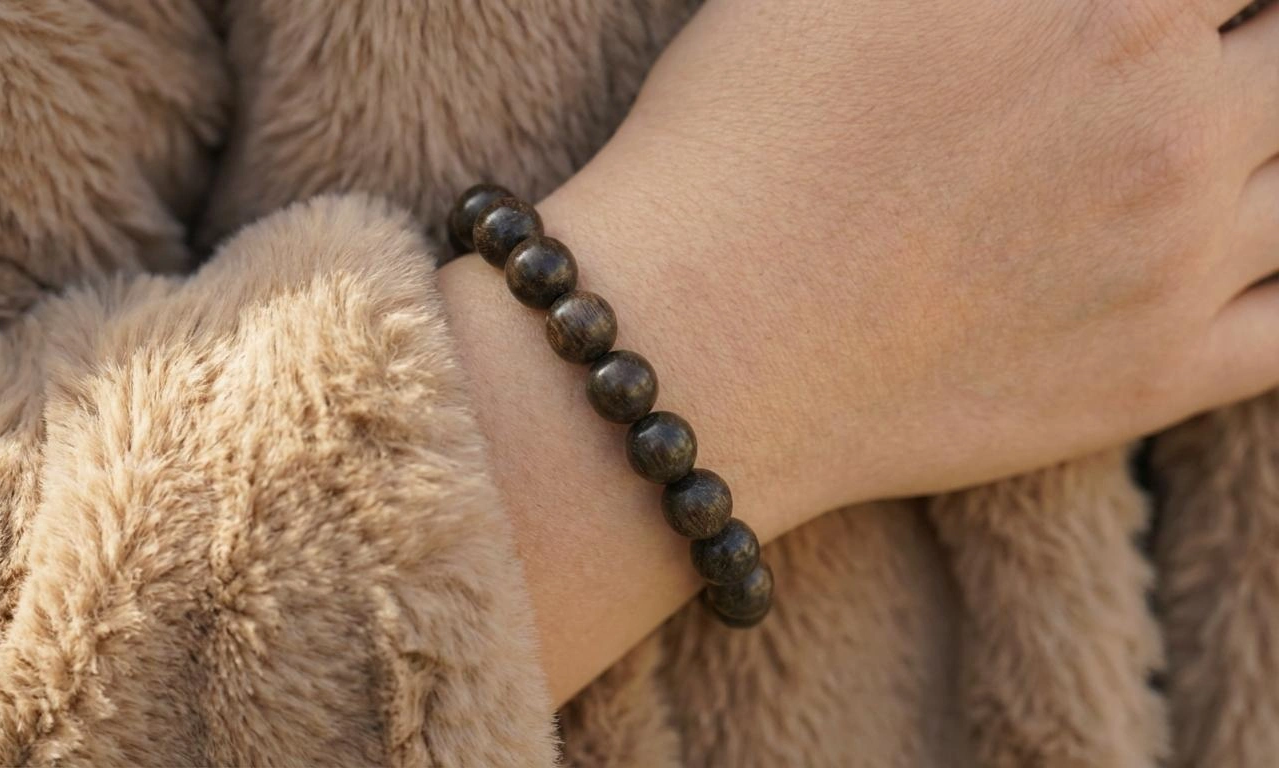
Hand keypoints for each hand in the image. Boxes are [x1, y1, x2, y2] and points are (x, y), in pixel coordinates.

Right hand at [440, 0, 1278, 702]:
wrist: (694, 341)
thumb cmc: (738, 140)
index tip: (1152, 22)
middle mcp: (1176, 117)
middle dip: (1237, 46)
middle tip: (1172, 67)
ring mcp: (1182, 259)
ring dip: (1269, 143)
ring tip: (1193, 149)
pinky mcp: (1159, 375)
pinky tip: (1257, 251)